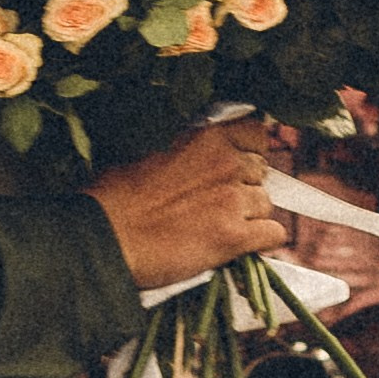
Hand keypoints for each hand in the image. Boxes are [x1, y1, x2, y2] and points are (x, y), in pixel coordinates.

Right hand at [88, 121, 286, 290]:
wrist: (105, 238)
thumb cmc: (112, 197)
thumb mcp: (146, 152)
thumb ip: (184, 151)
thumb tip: (194, 158)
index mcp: (204, 137)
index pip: (255, 132)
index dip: (247, 150)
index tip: (234, 163)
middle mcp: (226, 163)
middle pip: (261, 171)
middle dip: (244, 185)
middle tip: (218, 201)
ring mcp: (233, 200)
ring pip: (266, 204)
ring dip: (249, 215)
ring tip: (218, 225)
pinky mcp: (235, 237)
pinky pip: (273, 234)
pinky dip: (259, 241)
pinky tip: (237, 245)